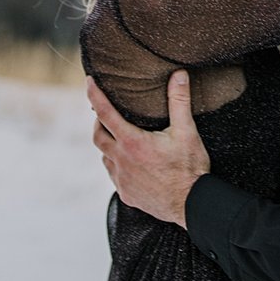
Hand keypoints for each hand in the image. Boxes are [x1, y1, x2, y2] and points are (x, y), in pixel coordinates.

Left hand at [86, 71, 210, 227]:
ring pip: (105, 157)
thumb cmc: (189, 168)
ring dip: (108, 145)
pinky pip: (114, 176)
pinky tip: (130, 163)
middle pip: (97, 135)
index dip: (94, 95)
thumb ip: (179, 101)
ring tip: (119, 138)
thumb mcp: (187, 131)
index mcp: (132, 142)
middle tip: (106, 113)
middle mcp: (121, 161)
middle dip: (98, 122)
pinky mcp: (126, 194)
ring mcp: (122, 180)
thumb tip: (178, 75)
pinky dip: (117, 165)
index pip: (105, 112)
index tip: (88, 82)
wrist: (191, 205)